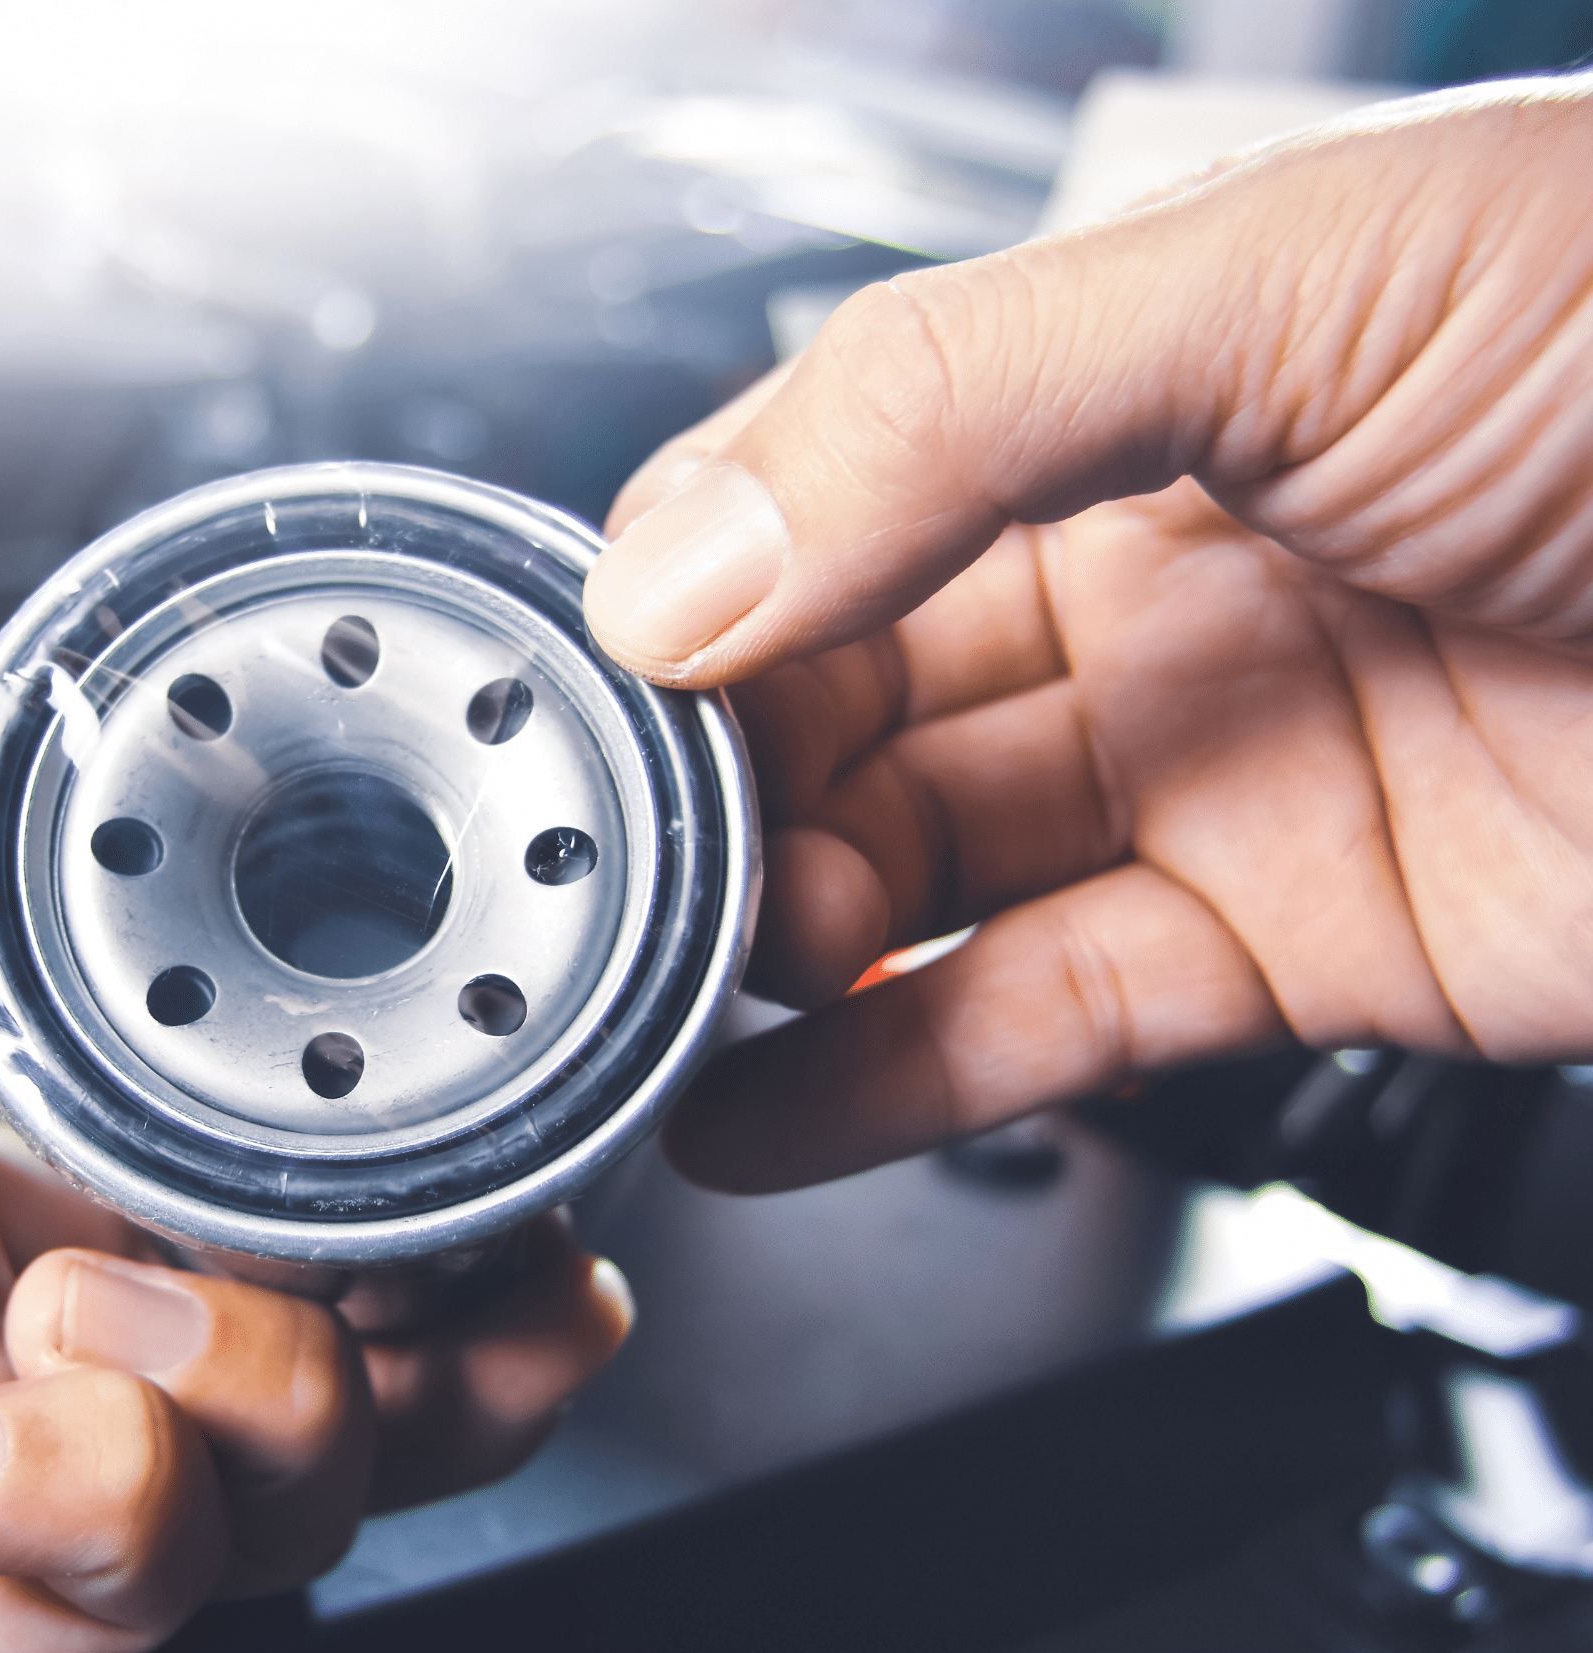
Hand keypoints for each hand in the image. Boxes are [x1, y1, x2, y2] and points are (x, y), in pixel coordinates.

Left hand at [0, 596, 630, 1652]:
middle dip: (464, 1327)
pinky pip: (128, 1591)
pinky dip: (82, 1505)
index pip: (269, 1187)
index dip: (405, 1174)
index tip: (478, 1129)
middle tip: (498, 1280)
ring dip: (255, 1393)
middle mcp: (16, 1354)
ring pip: (289, 1491)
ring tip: (80, 1320)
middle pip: (349, 1364)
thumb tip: (39, 680)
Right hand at [582, 76, 1592, 1191]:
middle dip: (733, 779)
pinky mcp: (1295, 948)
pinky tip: (765, 1116)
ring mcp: (1218, 766)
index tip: (613, 679)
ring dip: (792, 934)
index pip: (825, 486)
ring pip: (928, 870)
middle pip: (849, 694)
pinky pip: (1047, 1022)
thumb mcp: (1291, 281)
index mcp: (1132, 381)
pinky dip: (898, 1089)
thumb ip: (952, 406)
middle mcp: (1155, 572)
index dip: (704, 585)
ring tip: (704, 972)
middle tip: (652, 853)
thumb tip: (680, 566)